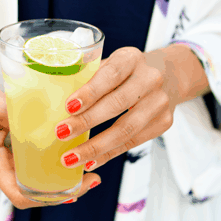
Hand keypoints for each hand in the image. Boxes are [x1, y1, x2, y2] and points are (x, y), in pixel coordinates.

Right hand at [0, 79, 100, 208]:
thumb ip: (20, 117)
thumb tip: (48, 126)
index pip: (21, 196)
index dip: (50, 199)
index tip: (75, 190)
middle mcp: (0, 169)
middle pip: (34, 194)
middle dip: (64, 191)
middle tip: (92, 178)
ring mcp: (5, 163)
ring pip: (35, 183)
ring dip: (60, 180)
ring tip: (88, 169)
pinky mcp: (9, 154)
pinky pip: (32, 167)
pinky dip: (51, 166)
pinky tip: (69, 153)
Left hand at [56, 46, 176, 171]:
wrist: (168, 74)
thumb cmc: (125, 71)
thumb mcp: (109, 63)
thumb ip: (88, 77)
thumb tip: (52, 99)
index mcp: (131, 58)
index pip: (110, 74)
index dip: (89, 92)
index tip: (68, 106)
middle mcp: (150, 78)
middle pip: (117, 103)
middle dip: (86, 121)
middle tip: (61, 133)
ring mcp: (160, 102)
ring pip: (126, 129)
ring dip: (96, 147)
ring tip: (71, 157)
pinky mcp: (164, 123)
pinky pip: (133, 143)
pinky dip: (108, 154)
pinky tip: (90, 162)